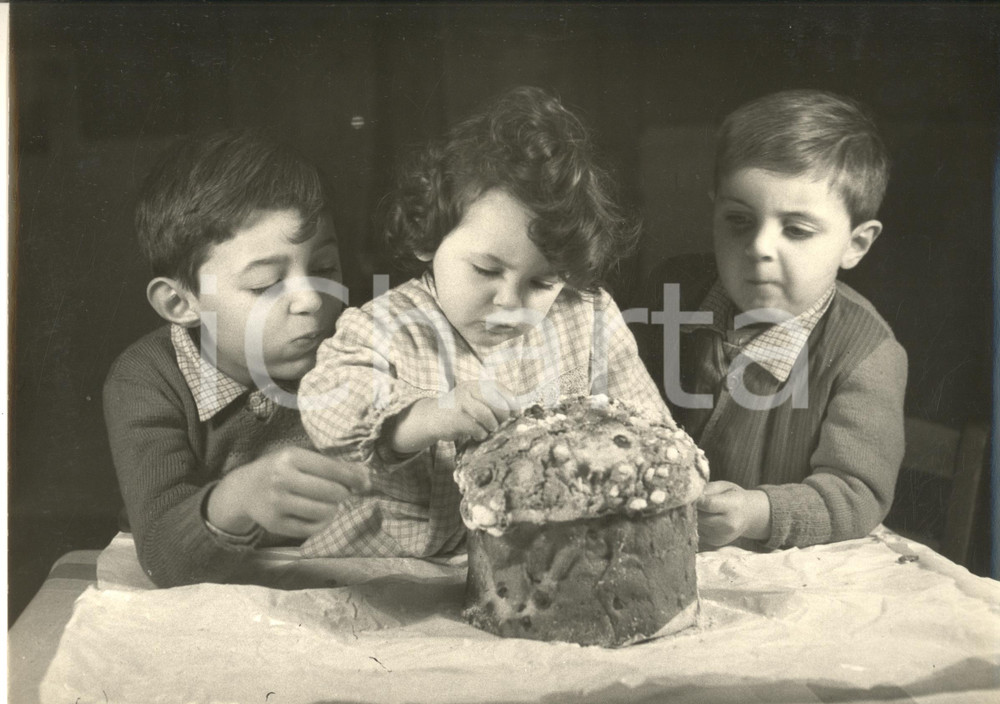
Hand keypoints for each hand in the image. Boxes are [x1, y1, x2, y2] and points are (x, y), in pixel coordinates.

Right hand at [207, 446, 371, 537]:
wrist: (245, 489)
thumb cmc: (280, 469)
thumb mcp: (301, 458)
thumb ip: (331, 465)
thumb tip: (365, 475)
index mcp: (290, 457)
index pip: (331, 468)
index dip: (353, 477)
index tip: (365, 483)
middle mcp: (281, 479)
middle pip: (331, 492)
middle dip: (343, 494)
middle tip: (342, 493)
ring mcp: (277, 503)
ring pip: (323, 512)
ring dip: (334, 509)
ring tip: (330, 504)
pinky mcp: (274, 524)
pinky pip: (310, 529)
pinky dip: (322, 523)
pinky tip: (319, 516)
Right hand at [387, 381, 517, 454]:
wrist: (431, 418)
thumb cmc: (459, 411)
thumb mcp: (474, 400)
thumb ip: (491, 402)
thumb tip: (517, 412)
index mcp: (476, 384)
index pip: (499, 388)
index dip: (511, 401)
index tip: (516, 413)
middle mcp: (468, 390)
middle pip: (496, 402)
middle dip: (502, 416)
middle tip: (500, 425)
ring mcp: (460, 403)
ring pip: (486, 415)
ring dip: (492, 426)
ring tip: (490, 430)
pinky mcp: (454, 418)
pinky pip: (475, 427)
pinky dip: (481, 434)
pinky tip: (479, 436)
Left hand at [696, 481, 771, 546]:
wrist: (748, 515)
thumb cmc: (733, 497)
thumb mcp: (724, 487)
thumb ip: (708, 489)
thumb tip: (690, 494)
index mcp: (733, 506)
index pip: (708, 504)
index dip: (696, 499)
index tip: (689, 494)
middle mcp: (729, 524)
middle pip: (700, 516)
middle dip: (692, 509)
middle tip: (688, 501)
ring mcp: (722, 535)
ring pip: (697, 524)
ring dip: (693, 517)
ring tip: (699, 509)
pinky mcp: (715, 542)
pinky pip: (698, 531)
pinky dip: (697, 524)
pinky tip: (704, 518)